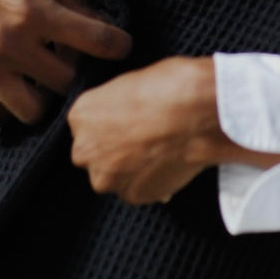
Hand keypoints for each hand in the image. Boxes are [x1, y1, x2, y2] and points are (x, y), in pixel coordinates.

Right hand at [0, 0, 131, 129]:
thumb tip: (104, 23)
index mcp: (34, 9)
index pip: (97, 42)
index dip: (118, 45)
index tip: (120, 46)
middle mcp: (8, 42)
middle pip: (65, 83)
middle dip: (77, 71)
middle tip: (71, 58)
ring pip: (30, 111)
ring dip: (42, 97)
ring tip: (39, 79)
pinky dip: (0, 112)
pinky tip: (6, 92)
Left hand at [67, 56, 279, 205]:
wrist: (198, 114)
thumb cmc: (170, 87)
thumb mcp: (132, 82)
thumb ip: (117, 105)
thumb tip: (126, 114)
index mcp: (81, 115)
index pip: (86, 125)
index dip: (109, 124)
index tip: (128, 121)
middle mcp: (86, 149)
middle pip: (94, 154)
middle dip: (114, 150)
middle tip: (144, 137)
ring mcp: (108, 177)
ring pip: (114, 176)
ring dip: (131, 169)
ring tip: (160, 150)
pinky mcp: (132, 196)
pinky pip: (138, 190)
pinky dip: (150, 181)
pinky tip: (169, 162)